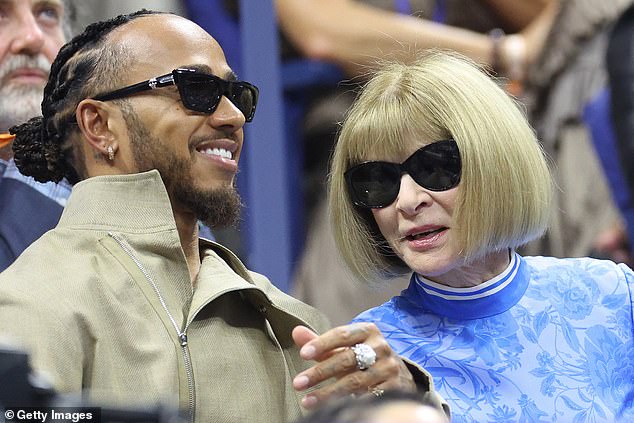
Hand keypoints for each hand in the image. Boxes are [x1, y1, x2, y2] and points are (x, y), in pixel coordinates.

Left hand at [292, 322, 414, 408]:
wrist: (397, 373)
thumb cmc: (363, 357)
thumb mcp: (344, 348)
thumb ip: (321, 343)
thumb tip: (296, 332)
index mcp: (367, 330)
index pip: (342, 334)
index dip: (322, 344)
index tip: (303, 354)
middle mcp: (380, 347)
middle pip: (347, 359)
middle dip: (320, 372)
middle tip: (298, 383)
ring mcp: (388, 368)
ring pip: (355, 382)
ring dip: (328, 393)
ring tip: (307, 401)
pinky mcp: (394, 388)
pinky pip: (368, 397)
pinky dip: (348, 401)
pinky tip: (333, 407)